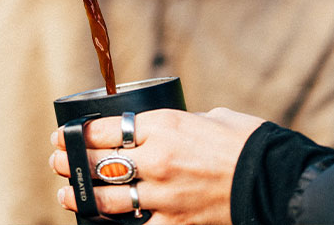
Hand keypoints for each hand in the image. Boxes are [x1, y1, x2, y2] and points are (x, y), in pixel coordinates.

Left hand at [49, 108, 264, 224]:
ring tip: (66, 194)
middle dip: (70, 163)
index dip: (76, 134)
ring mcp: (165, 196)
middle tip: (56, 161)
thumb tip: (158, 129)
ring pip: (107, 199)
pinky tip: (102, 222)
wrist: (277, 181)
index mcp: (163, 126)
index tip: (63, 135)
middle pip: (97, 163)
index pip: (103, 130)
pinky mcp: (176, 224)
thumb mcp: (207, 118)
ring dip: (80, 197)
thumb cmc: (246, 142)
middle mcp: (157, 160)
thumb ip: (176, 124)